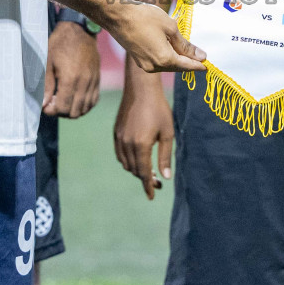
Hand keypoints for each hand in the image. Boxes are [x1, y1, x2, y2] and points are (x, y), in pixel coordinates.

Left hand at [43, 18, 100, 117]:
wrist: (79, 30)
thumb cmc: (60, 43)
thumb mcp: (48, 61)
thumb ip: (46, 85)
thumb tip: (44, 104)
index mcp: (70, 78)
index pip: (63, 107)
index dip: (52, 111)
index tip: (46, 105)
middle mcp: (84, 82)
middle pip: (75, 112)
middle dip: (62, 112)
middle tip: (53, 103)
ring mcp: (93, 81)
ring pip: (86, 108)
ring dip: (73, 110)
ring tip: (64, 100)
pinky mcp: (98, 79)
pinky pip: (94, 100)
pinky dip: (85, 105)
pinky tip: (75, 99)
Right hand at [99, 0, 206, 72]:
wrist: (117, 16)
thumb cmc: (144, 17)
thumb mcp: (170, 27)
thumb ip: (185, 44)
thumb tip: (200, 56)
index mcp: (164, 59)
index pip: (187, 66)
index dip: (199, 65)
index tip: (208, 65)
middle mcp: (154, 66)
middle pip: (177, 67)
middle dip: (189, 62)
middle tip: (200, 56)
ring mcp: (145, 65)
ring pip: (167, 65)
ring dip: (178, 58)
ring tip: (187, 50)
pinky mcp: (139, 60)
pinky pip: (158, 61)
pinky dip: (167, 56)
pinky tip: (172, 47)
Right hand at [114, 78, 175, 199]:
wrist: (141, 88)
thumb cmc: (159, 108)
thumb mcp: (167, 132)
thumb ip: (165, 156)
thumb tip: (166, 177)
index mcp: (141, 145)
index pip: (144, 173)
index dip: (148, 186)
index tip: (152, 196)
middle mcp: (127, 144)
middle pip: (134, 170)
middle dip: (145, 179)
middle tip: (158, 182)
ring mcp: (119, 138)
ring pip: (126, 164)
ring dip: (136, 170)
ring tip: (148, 171)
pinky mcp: (116, 132)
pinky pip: (120, 154)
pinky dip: (127, 161)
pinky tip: (136, 160)